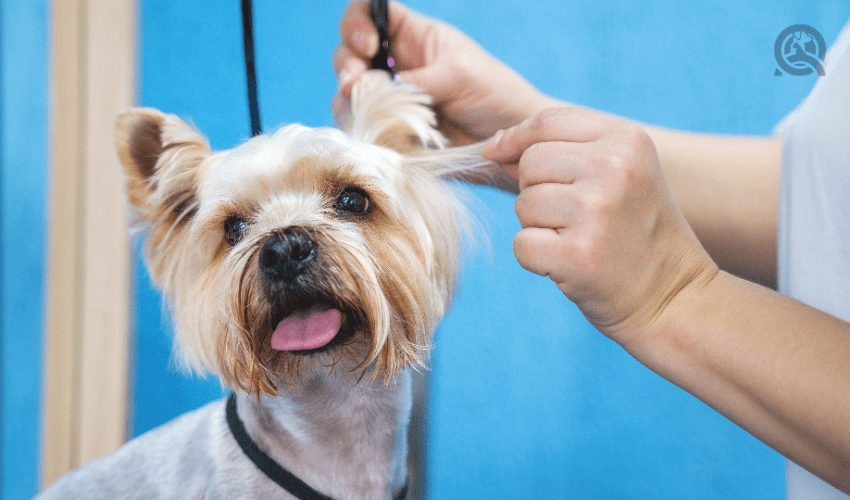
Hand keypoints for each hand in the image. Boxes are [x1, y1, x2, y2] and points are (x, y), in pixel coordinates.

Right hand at [334, 1, 548, 144]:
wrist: (507, 140)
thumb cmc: (493, 93)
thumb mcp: (458, 74)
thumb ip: (414, 79)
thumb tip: (369, 88)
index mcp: (413, 34)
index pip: (371, 12)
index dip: (358, 22)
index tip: (368, 45)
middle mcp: (396, 62)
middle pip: (350, 53)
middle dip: (346, 67)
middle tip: (354, 87)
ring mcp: (390, 96)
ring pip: (349, 91)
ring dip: (348, 101)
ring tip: (365, 113)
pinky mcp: (390, 127)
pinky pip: (361, 124)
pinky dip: (360, 127)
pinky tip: (375, 133)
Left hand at [483, 107, 717, 345]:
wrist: (674, 295)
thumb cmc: (636, 232)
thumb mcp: (621, 172)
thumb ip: (564, 150)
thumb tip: (493, 148)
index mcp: (626, 139)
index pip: (547, 122)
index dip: (515, 139)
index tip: (499, 155)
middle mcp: (613, 168)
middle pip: (530, 163)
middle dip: (536, 190)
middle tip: (573, 217)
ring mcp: (596, 211)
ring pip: (523, 204)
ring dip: (538, 227)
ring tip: (578, 240)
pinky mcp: (577, 254)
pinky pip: (522, 244)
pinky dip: (536, 260)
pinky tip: (570, 265)